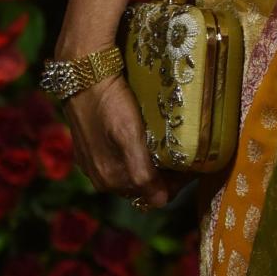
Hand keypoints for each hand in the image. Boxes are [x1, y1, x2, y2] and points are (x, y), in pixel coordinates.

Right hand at [63, 72, 189, 208]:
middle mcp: (101, 179)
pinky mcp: (88, 148)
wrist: (83, 74)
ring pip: (131, 174)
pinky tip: (146, 137)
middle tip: (186, 154)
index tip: (193, 165)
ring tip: (170, 144)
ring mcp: (93, 164)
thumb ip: (141, 172)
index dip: (176, 184)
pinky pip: (119, 160)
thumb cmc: (109, 103)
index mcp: (111, 180)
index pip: (154, 197)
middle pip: (142, 187)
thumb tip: (160, 202)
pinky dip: (135, 154)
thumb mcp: (128, 136)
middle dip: (166, 175)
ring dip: (151, 165)